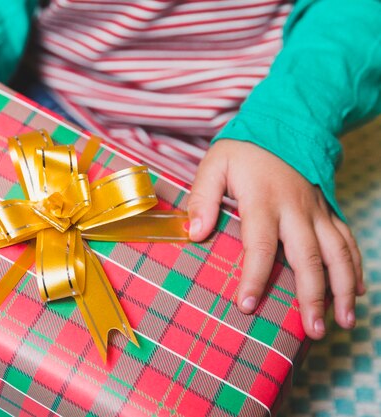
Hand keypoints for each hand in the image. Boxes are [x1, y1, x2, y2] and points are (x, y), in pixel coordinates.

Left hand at [187, 140, 363, 338]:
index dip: (254, 277)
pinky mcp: (328, 210)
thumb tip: (195, 232)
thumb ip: (202, 198)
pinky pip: (347, 241)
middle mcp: (296, 209)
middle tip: (312, 330)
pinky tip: (355, 292)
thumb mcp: (214, 165)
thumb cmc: (242, 150)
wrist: (282, 125)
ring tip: (343, 322)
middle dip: (312, 297)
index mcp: (263, 200)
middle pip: (308, 258)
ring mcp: (317, 211)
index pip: (260, 246)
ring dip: (341, 289)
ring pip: (337, 253)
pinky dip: (354, 267)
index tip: (247, 305)